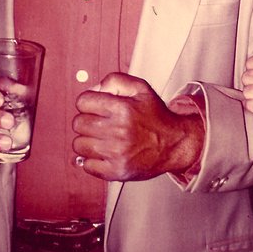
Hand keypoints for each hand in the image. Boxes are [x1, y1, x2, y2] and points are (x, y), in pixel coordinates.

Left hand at [72, 73, 203, 181]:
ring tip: (102, 138)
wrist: (174, 144)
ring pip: (79, 145)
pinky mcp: (116, 171)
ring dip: (87, 140)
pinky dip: (92, 159)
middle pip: (78, 123)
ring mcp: (116, 153)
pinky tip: (104, 153)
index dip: (88, 102)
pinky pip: (86, 165)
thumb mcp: (141, 88)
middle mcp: (119, 131)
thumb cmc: (155, 116)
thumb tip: (93, 90)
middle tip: (99, 122)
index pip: (83, 102)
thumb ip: (115, 80)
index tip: (96, 106)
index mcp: (123, 108)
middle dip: (86, 120)